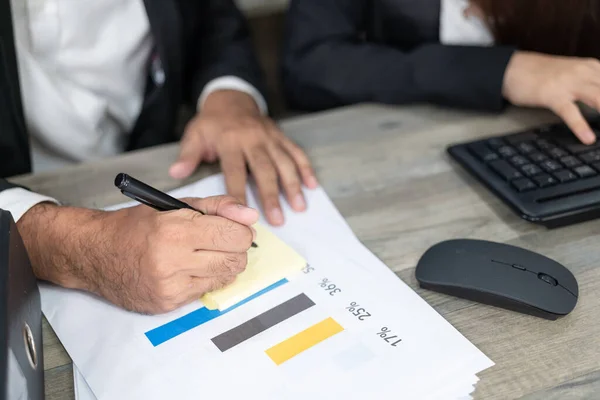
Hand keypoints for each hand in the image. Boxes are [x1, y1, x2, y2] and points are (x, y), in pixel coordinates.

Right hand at [17, 196, 258, 313]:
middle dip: (236, 248)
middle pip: (236, 260)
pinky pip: (206, 291)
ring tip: (203, 252)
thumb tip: (251, 216)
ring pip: (225, 277)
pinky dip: (205, 278)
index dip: (241, 231)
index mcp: (176, 230)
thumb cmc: (135, 225)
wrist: (94, 253)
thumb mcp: (176, 205)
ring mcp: (170, 286)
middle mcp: (173, 261)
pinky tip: (188, 267)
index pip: (234, 236)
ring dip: (223, 263)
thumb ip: (218, 207)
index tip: (235, 228)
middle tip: (220, 240)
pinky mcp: (167, 303)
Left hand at [169, 90, 317, 225]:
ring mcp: (270, 138)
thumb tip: (176, 173)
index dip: (238, 192)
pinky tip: (312, 186)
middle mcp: (253, 139)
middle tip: (278, 220)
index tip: (241, 214)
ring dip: (293, 186)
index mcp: (230, 141)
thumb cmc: (212, 123)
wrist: (232, 99)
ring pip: (285, 163)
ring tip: (299, 207)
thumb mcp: (195, 135)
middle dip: (272, 196)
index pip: (235, 171)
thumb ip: (188, 155)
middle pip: (265, 170)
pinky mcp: (281, 136)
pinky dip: (306, 169)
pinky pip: (296, 152)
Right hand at [503, 51, 599, 143]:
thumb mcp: (572, 75)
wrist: (513, 68)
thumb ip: (590, 85)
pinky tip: (588, 138)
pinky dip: (580, 126)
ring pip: (598, 99)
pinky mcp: (552, 95)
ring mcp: (568, 83)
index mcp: (592, 67)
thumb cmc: (541, 74)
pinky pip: (570, 113)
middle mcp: (585, 72)